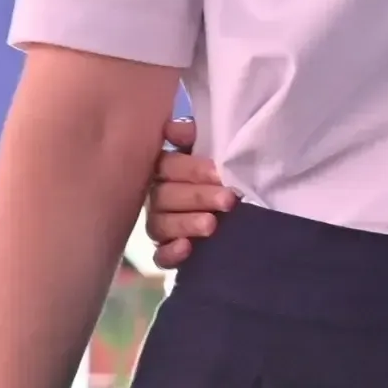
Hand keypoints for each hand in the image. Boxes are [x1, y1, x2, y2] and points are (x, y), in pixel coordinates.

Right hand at [145, 119, 232, 269]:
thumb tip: (182, 131)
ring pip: (160, 225)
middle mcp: (156, 196)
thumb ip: (192, 135)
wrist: (231, 201)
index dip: (192, 169)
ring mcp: (159, 224)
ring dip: (186, 224)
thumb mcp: (208, 148)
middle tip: (228, 200)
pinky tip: (186, 248)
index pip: (168, 166)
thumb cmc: (217, 171)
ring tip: (212, 224)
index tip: (219, 173)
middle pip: (165, 197)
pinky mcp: (166, 251)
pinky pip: (159, 256)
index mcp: (163, 168)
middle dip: (198, 197)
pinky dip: (170, 253)